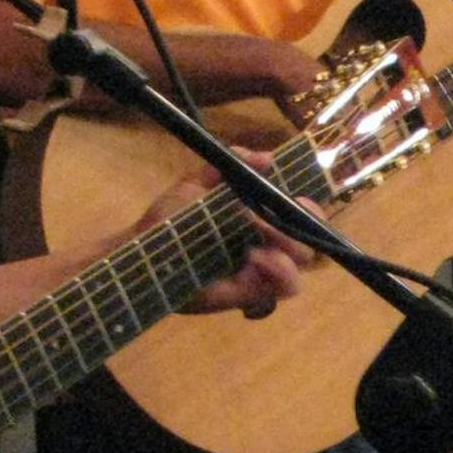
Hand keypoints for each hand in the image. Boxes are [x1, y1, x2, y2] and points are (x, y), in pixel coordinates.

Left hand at [138, 158, 310, 317]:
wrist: (142, 250)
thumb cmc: (170, 217)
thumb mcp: (197, 183)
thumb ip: (231, 166)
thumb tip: (266, 157)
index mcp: (260, 217)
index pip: (302, 215)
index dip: (310, 210)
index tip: (300, 201)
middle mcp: (266, 244)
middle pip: (307, 241)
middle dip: (297, 228)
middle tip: (264, 222)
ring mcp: (259, 272)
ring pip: (299, 268)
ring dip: (286, 252)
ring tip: (253, 247)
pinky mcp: (247, 294)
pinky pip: (281, 288)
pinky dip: (278, 273)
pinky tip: (253, 259)